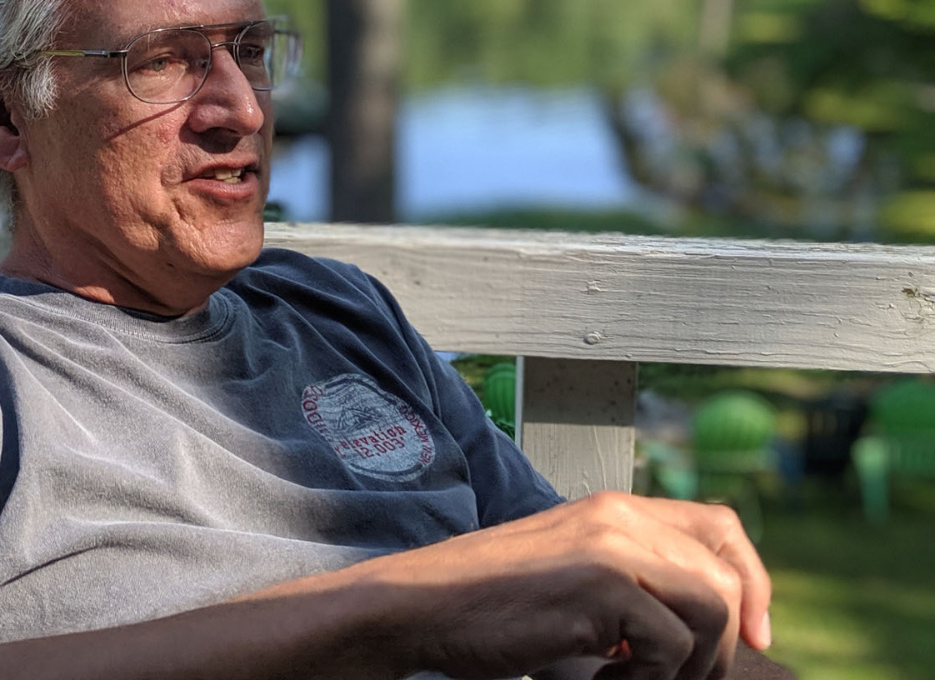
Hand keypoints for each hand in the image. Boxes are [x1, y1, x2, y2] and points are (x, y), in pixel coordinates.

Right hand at [363, 491, 771, 679]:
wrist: (419, 605)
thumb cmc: (486, 604)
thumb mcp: (568, 574)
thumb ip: (628, 578)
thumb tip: (706, 627)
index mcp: (613, 509)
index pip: (720, 527)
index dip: (753, 581)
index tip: (753, 636)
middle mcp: (618, 516)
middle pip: (727, 578)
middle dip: (725, 647)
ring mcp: (610, 546)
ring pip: (712, 611)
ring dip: (689, 668)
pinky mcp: (598, 585)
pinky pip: (669, 643)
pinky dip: (648, 679)